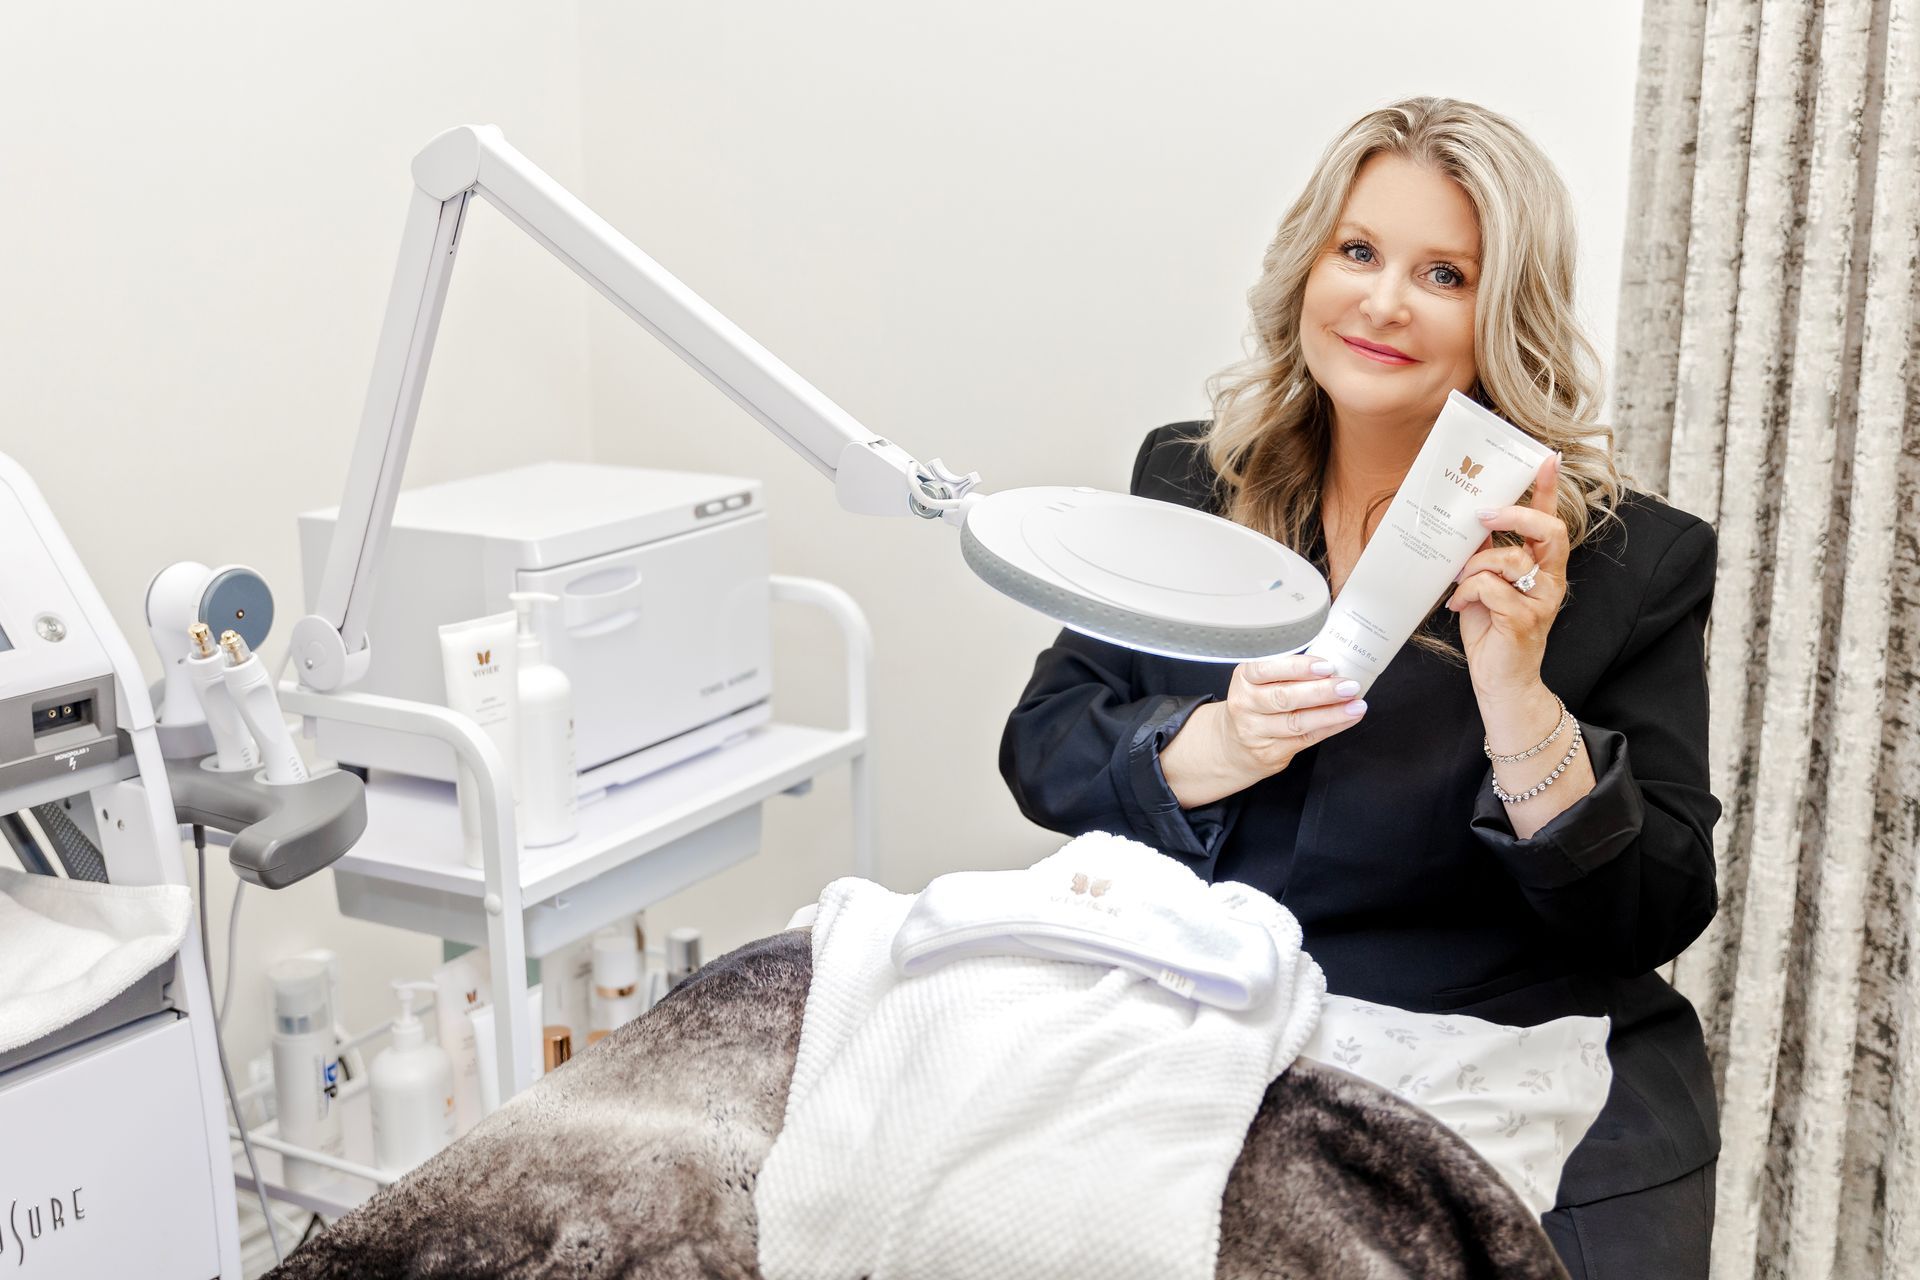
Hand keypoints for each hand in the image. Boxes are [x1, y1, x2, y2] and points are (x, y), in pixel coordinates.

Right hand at [1161, 653, 1366, 807]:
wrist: (1232, 745)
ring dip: (1332, 713)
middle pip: (1284, 698)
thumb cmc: (1255, 705)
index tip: (1326, 666)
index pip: (1267, 670)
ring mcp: (1256, 732)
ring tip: (1356, 705)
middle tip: (1348, 686)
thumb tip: (1332, 665)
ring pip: (1297, 722)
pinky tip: (1348, 719)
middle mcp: (1245, 705)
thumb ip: (1286, 672)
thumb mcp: (1258, 681)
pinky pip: (1306, 739)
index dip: (1298, 668)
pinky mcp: (1270, 753)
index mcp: (1244, 679)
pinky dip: (1331, 727)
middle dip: (1321, 692)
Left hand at [1446, 451, 1567, 707]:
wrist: (1501, 682)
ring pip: (1509, 559)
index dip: (1548, 489)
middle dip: (1515, 516)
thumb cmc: (1493, 632)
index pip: (1550, 521)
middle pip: (1549, 531)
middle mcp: (1551, 580)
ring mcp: (1542, 601)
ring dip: (1475, 565)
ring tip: (1459, 582)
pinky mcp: (1524, 620)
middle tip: (1484, 516)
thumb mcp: (1486, 585)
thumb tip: (1473, 523)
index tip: (1546, 459)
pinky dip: (1468, 593)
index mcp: (1543, 568)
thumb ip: (1487, 555)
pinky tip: (1458, 606)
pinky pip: (1491, 589)